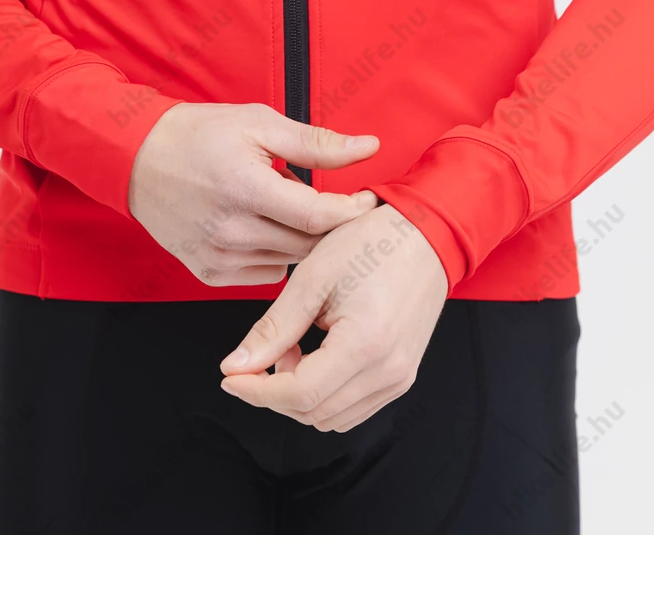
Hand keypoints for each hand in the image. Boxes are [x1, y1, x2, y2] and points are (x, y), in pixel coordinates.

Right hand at [128, 102, 378, 285]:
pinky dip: (276, 253)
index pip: (317, 216)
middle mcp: (231, 231)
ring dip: (301, 238)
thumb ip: (317, 142)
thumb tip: (369, 147)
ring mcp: (218, 257)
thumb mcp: (259, 124)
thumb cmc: (199, 136)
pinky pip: (266, 274)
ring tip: (289, 208)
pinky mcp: (210, 273)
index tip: (366, 200)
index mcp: (245, 188)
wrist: (137, 160)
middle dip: (330, 225)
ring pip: (290, 261)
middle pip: (308, 244)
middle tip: (331, 201)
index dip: (350, 210)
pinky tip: (264, 227)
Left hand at [219, 203, 447, 430]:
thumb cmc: (371, 245)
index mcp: (365, 345)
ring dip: (300, 393)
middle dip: (275, 391)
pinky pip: (352, 408)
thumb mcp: (312, 278)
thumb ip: (273, 328)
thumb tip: (235, 366)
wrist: (424, 236)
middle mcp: (387, 372)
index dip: (256, 392)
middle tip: (268, 348)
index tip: (229, 376)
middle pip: (312, 412)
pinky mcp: (401, 377)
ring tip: (295, 346)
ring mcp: (399, 378)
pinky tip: (318, 355)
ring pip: (330, 417)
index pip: (300, 395)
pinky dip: (324, 393)